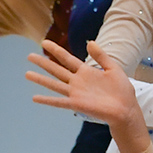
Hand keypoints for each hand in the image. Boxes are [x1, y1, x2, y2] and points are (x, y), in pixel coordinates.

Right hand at [26, 39, 150, 152]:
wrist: (126, 110)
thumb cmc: (122, 91)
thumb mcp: (113, 68)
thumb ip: (101, 56)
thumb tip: (90, 42)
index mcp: (86, 72)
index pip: (67, 58)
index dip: (56, 50)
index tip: (44, 42)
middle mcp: (78, 82)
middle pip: (57, 70)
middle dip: (43, 63)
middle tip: (29, 56)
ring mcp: (76, 93)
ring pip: (54, 84)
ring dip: (41, 79)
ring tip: (27, 74)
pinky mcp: (77, 104)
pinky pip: (58, 102)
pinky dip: (47, 100)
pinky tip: (35, 97)